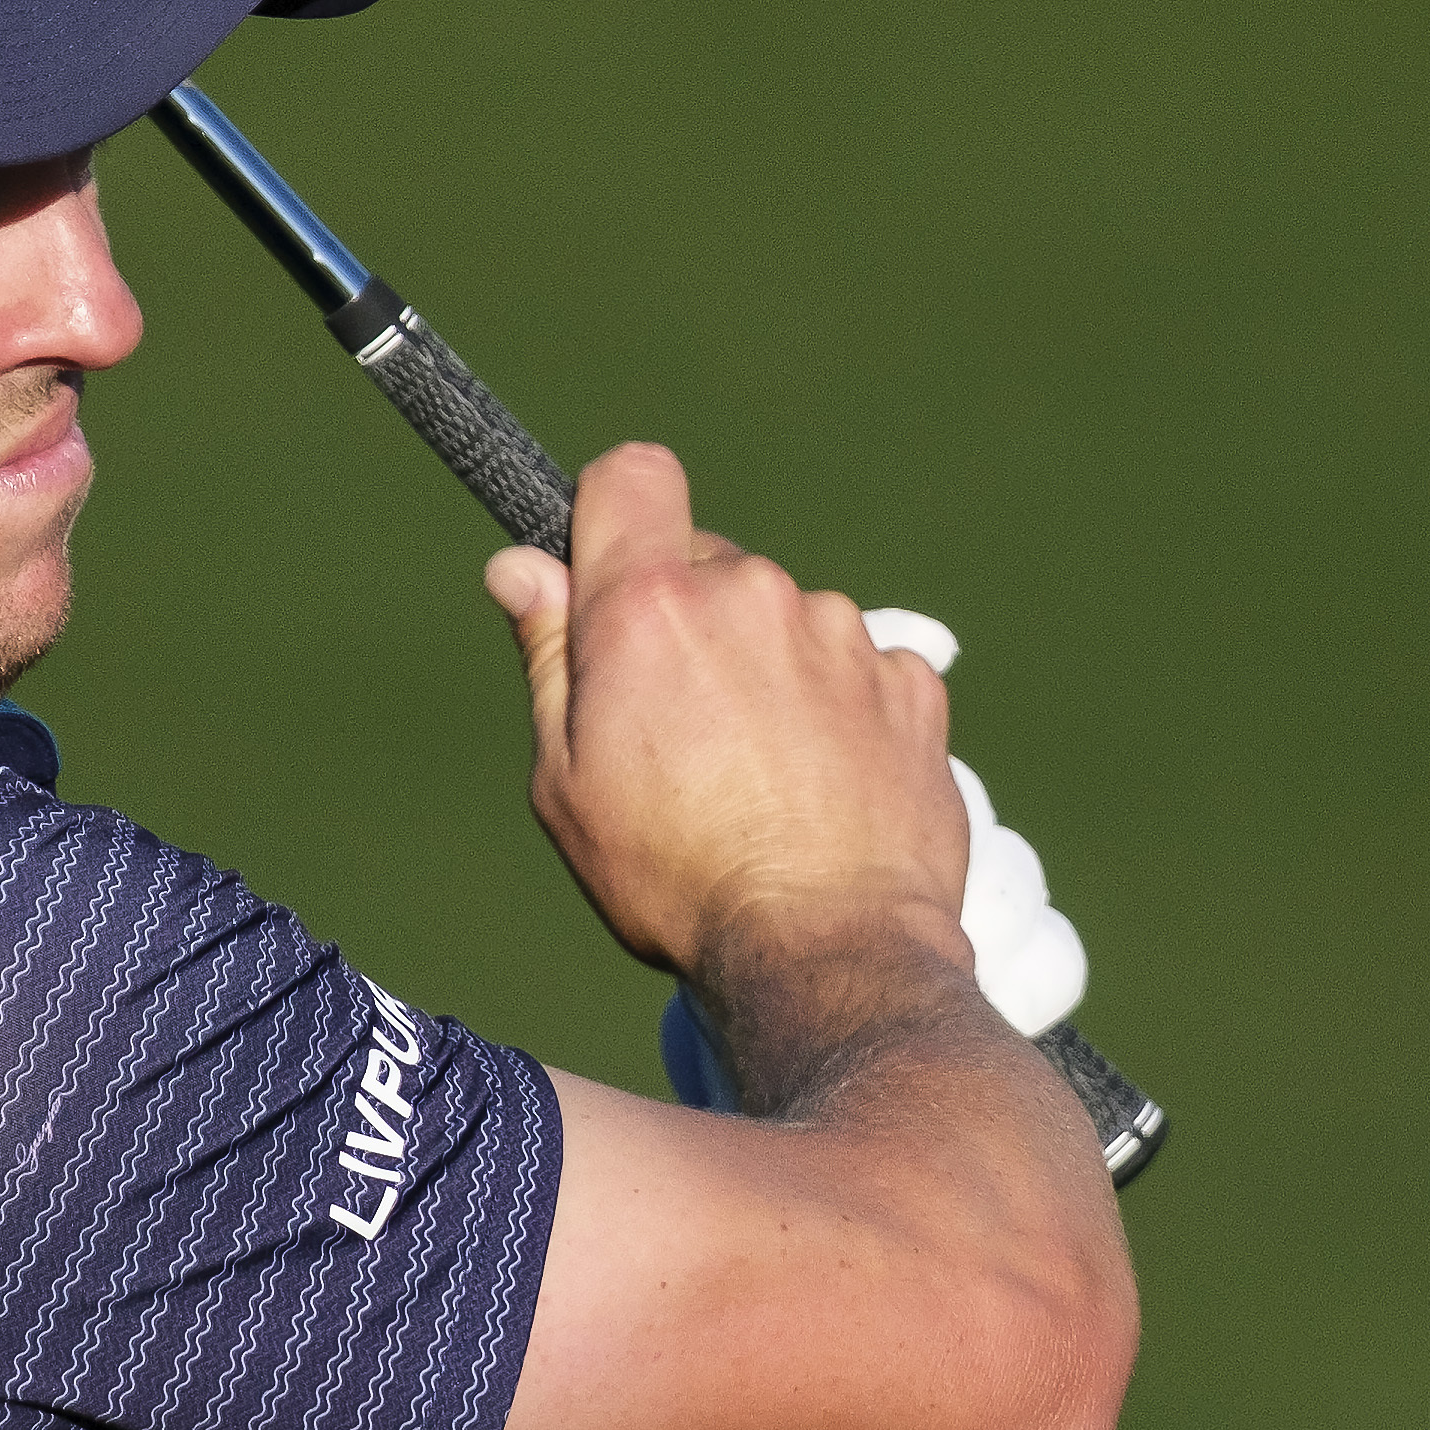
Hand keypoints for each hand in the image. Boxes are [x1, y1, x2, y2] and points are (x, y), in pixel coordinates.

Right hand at [485, 442, 968, 991]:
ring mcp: (841, 634)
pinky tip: (823, 786)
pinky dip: (838, 710)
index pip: (629, 477)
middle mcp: (752, 594)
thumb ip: (548, 657)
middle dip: (687, 624)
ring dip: (768, 670)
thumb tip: (520, 566)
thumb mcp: (567, 782)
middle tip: (680, 732)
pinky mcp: (909, 679)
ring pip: (784, 619)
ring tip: (761, 777)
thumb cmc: (675, 881)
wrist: (827, 952)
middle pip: (706, 564)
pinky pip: (857, 666)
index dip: (613, 514)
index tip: (608, 573)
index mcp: (650, 608)